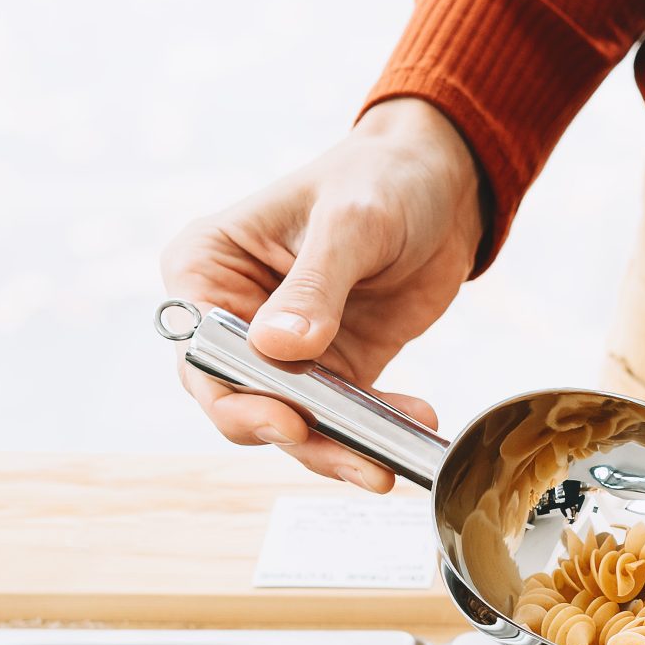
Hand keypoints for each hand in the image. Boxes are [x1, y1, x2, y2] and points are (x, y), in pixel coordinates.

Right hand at [160, 99, 483, 490]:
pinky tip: (416, 426)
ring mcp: (283, 349)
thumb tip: (278, 348)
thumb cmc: (381, 179)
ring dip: (339, 447)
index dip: (235, 395)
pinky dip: (375, 431)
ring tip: (385, 465)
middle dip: (293, 435)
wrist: (445, 184)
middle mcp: (234, 314)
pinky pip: (344, 416)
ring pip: (291, 421)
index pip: (200, 349)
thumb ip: (316, 286)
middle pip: (238, 399)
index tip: (287, 419)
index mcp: (207, 267)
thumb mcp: (351, 223)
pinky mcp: (335, 367)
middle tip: (354, 458)